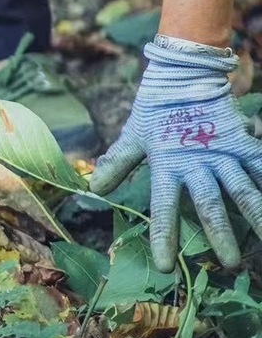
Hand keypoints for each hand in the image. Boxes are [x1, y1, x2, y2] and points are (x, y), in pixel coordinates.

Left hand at [89, 34, 261, 270]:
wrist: (184, 70)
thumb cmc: (157, 106)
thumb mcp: (135, 134)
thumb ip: (117, 162)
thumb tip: (92, 188)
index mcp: (168, 163)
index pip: (164, 206)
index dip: (164, 236)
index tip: (167, 266)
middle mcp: (198, 162)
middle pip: (209, 203)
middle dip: (219, 235)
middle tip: (227, 264)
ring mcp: (223, 152)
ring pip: (243, 190)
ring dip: (255, 217)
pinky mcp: (242, 142)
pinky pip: (260, 167)